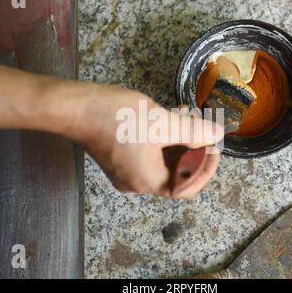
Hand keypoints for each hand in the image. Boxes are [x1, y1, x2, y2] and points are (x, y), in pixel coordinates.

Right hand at [59, 82, 223, 198]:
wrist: (75, 107)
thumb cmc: (115, 117)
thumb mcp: (161, 122)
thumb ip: (193, 131)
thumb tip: (216, 135)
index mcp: (148, 181)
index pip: (188, 185)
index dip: (206, 167)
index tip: (214, 146)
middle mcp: (137, 182)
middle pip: (176, 172)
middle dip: (192, 147)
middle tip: (202, 126)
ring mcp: (126, 171)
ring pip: (163, 160)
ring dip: (178, 139)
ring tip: (186, 115)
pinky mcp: (120, 158)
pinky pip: (149, 153)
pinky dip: (162, 137)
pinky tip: (169, 115)